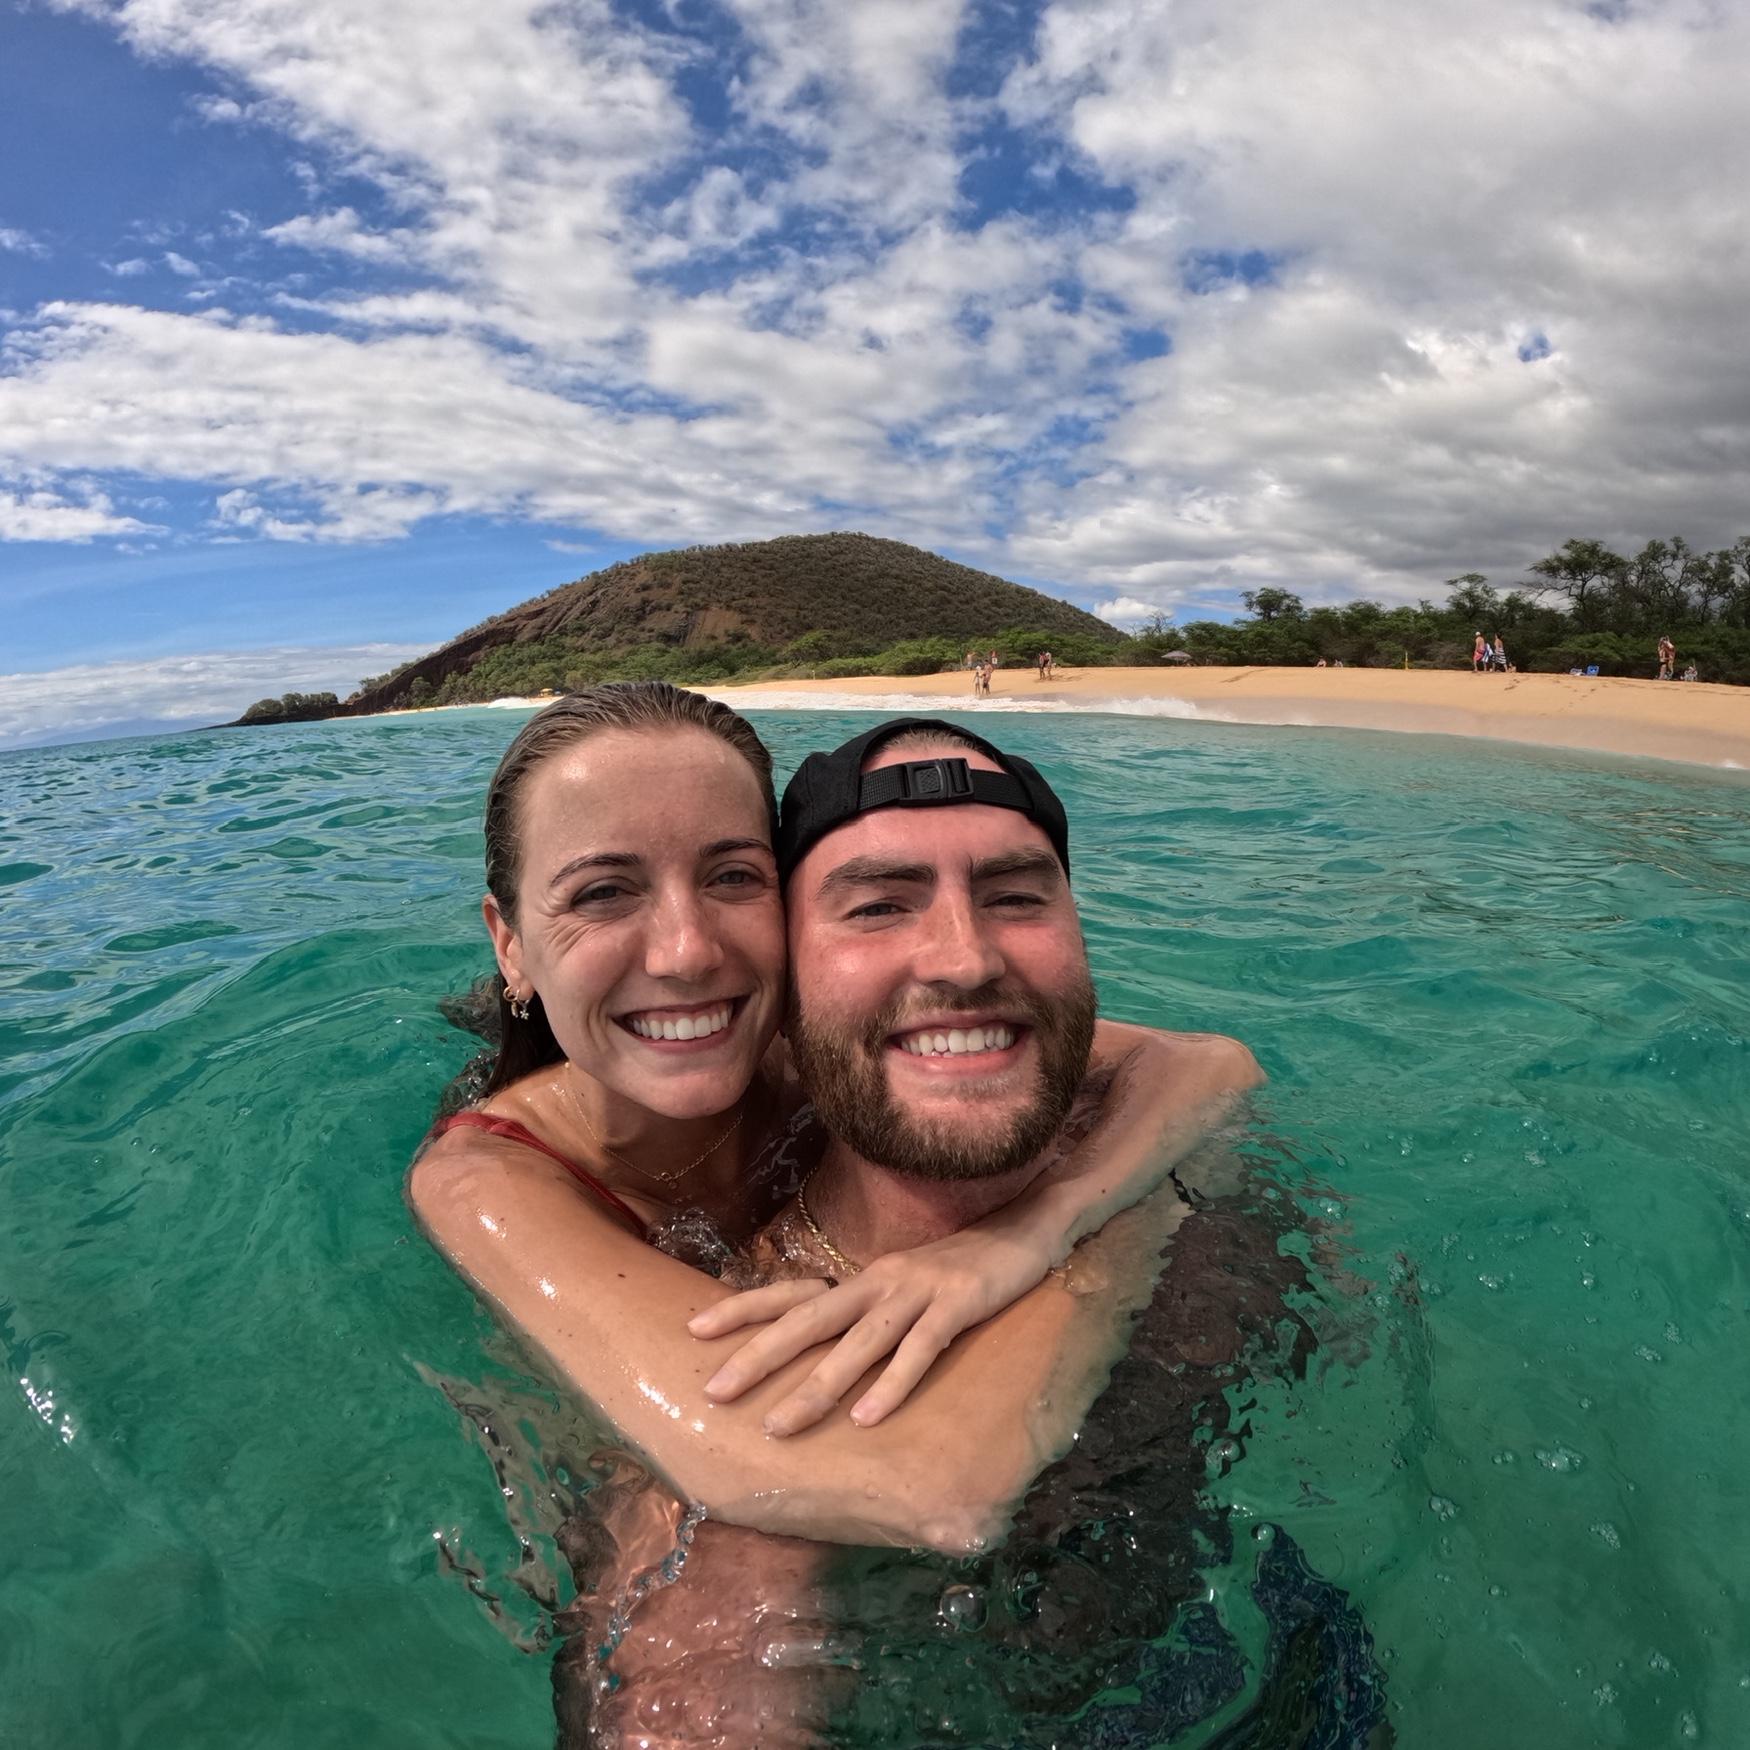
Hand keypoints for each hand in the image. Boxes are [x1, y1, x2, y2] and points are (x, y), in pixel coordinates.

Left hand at [687, 1227, 1056, 1435]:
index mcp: (864, 1278)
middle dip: (759, 1355)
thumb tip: (831, 1354)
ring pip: (857, 1342)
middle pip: (809, 1318)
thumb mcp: (907, 1289)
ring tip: (778, 1425)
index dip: (743, 1308)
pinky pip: (920, 1349)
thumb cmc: (964, 1269)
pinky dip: (893, 1384)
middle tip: (713, 1390)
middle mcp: (880, 1281)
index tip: (693, 1329)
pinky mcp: (958, 1304)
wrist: (1027, 1229)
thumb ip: (872, 1317)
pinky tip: (868, 1418)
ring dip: (816, 1385)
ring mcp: (918, 1291)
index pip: (792, 1292)